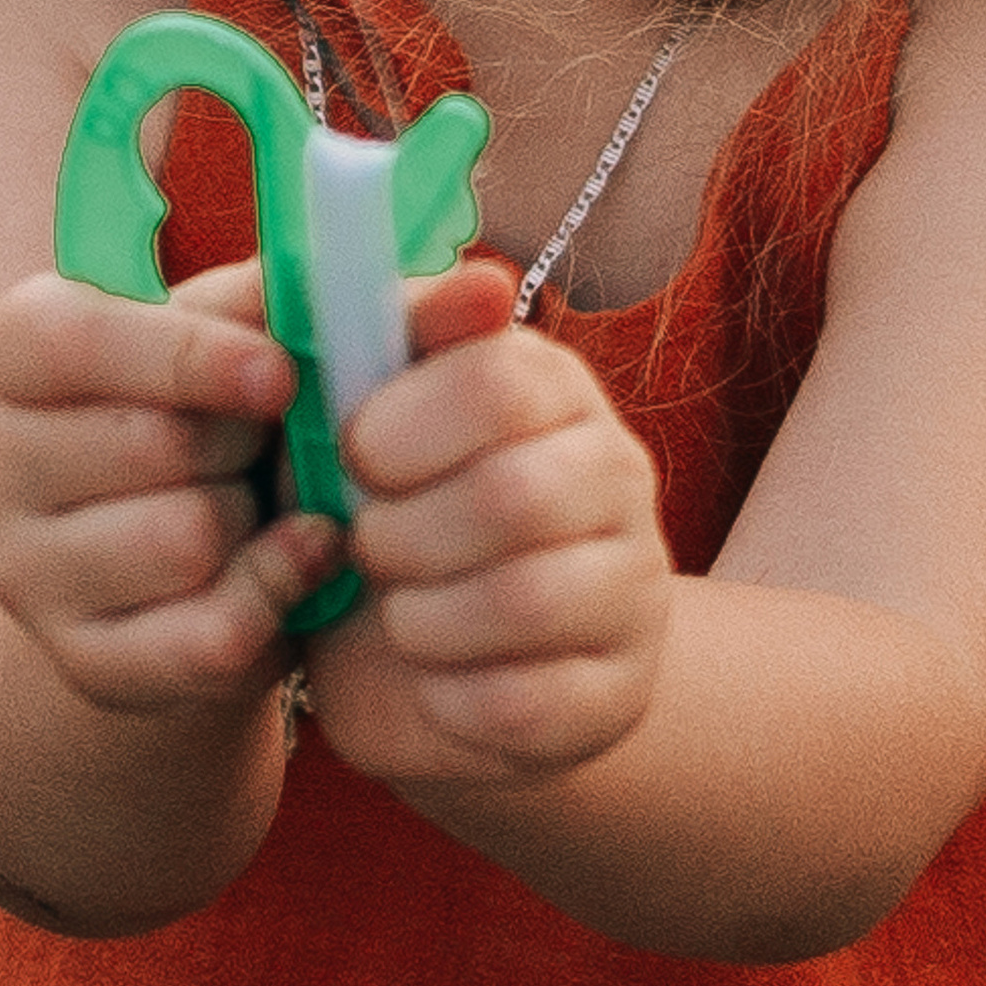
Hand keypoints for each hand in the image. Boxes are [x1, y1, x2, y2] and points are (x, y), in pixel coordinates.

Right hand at [0, 261, 343, 714]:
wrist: (136, 541)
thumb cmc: (174, 402)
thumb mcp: (193, 328)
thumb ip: (249, 298)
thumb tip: (320, 280)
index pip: (75, 342)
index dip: (192, 355)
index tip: (281, 371)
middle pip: (152, 444)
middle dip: (242, 435)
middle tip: (259, 434)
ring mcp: (18, 576)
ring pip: (185, 539)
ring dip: (253, 514)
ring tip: (254, 496)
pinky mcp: (81, 662)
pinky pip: (209, 637)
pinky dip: (278, 592)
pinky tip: (296, 555)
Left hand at [306, 258, 673, 797]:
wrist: (423, 663)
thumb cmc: (388, 512)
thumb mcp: (365, 422)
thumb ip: (387, 337)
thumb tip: (479, 281)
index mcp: (553, 388)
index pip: (499, 379)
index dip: (401, 424)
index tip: (353, 454)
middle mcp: (616, 476)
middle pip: (513, 495)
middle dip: (402, 534)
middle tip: (367, 545)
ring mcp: (632, 588)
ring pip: (525, 603)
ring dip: (421, 618)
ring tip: (397, 613)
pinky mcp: (618, 695)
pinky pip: (526, 704)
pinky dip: (448, 697)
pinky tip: (432, 678)